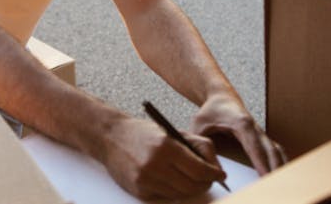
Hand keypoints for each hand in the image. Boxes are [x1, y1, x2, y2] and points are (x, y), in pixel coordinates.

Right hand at [99, 116, 225, 199]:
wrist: (111, 137)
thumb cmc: (144, 133)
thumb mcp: (172, 132)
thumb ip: (197, 147)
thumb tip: (215, 169)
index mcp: (166, 147)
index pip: (200, 170)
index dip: (214, 175)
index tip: (220, 175)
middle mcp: (155, 165)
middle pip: (192, 186)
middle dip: (205, 184)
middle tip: (208, 180)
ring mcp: (146, 180)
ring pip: (180, 195)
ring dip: (190, 189)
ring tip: (190, 179)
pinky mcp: (139, 191)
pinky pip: (165, 197)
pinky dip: (173, 191)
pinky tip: (170, 180)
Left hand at [191, 94, 286, 174]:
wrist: (221, 96)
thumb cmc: (210, 110)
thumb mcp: (199, 125)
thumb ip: (201, 144)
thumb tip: (206, 165)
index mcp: (241, 124)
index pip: (254, 146)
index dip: (261, 162)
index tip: (265, 176)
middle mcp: (255, 128)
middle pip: (271, 150)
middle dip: (275, 168)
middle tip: (275, 185)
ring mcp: (260, 132)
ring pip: (276, 151)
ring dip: (280, 166)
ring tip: (281, 183)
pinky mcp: (261, 137)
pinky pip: (274, 150)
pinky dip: (279, 162)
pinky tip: (280, 174)